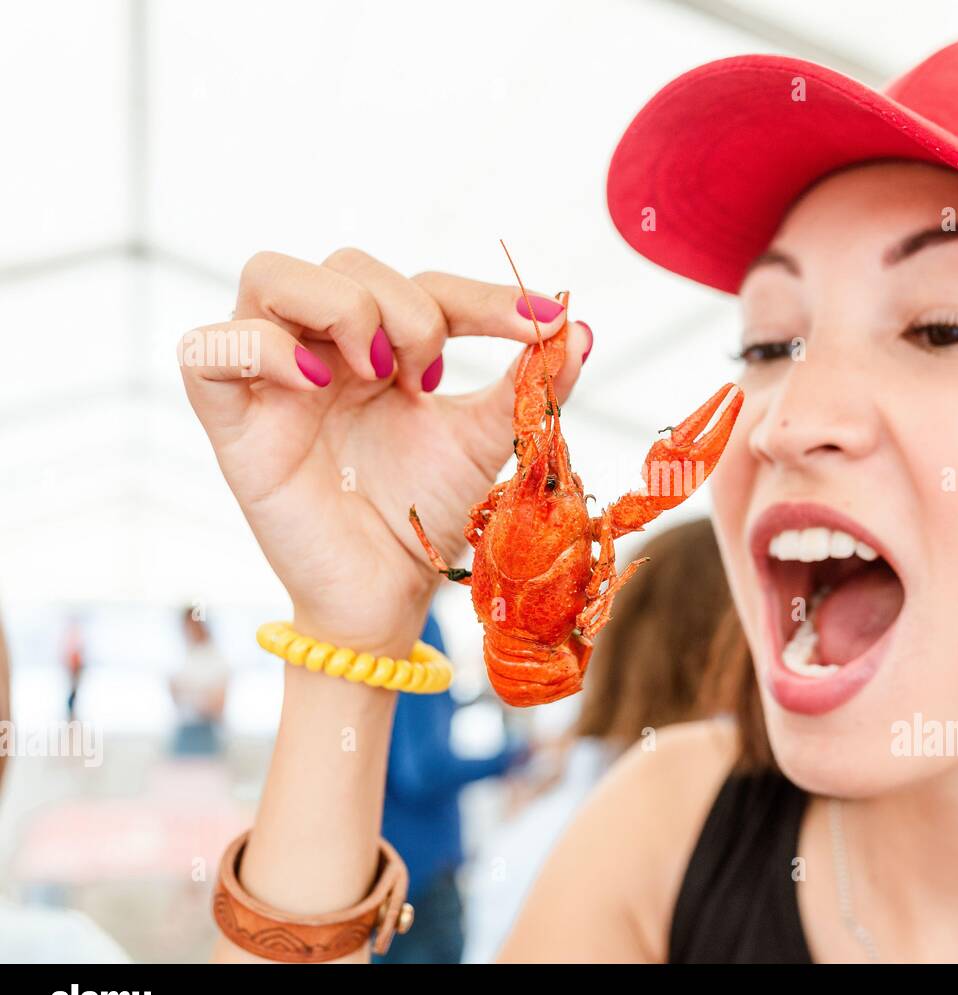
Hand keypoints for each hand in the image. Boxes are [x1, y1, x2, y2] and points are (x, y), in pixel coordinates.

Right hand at [179, 248, 592, 654]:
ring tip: (380, 371)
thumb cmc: (427, 514)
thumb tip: (579, 328)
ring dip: (340, 307)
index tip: (544, 326)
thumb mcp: (488, 441)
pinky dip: (258, 347)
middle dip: (408, 308)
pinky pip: (205, 349)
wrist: (388, 594)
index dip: (485, 296)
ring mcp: (270, 379)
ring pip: (269, 275)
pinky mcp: (229, 420)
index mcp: (383, 346)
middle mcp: (323, 349)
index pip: (425, 286)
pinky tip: (315, 385)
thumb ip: (531, 386)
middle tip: (431, 379)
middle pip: (346, 263)